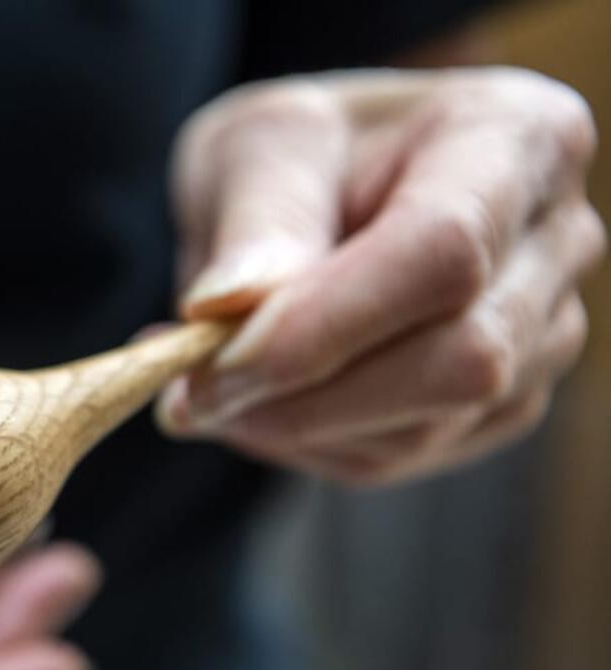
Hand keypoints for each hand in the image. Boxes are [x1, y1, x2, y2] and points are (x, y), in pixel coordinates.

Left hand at [160, 67, 604, 483]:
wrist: (325, 189)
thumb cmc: (298, 154)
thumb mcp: (258, 146)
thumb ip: (255, 221)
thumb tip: (228, 308)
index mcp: (515, 138)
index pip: (444, 252)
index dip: (325, 325)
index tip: (214, 360)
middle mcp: (556, 240)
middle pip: (460, 358)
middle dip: (307, 395)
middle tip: (189, 394)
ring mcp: (543, 331)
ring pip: (428, 425)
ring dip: (295, 427)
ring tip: (211, 385)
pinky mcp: (504, 402)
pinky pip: (403, 455)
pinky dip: (310, 442)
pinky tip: (261, 399)